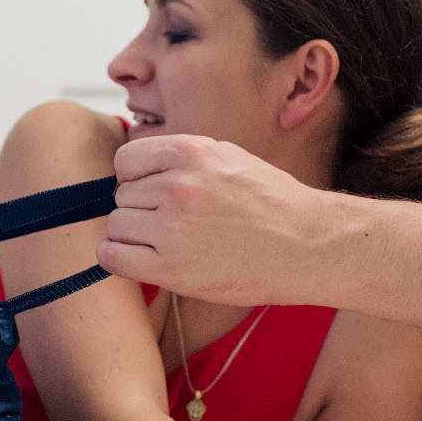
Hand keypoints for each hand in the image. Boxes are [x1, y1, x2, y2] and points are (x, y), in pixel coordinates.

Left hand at [97, 134, 323, 304]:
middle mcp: (178, 185)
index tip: (156, 193)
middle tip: (176, 225)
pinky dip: (122, 260)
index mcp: (192, 153)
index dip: (137, 179)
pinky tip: (147, 261)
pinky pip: (112, 257)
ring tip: (170, 244)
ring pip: (116, 225)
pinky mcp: (171, 267)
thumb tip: (132, 168)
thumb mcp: (228, 158)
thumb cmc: (271, 204)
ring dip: (134, 236)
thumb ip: (181, 158)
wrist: (309, 245)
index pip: (125, 160)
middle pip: (121, 196)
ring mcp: (173, 227)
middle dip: (141, 209)